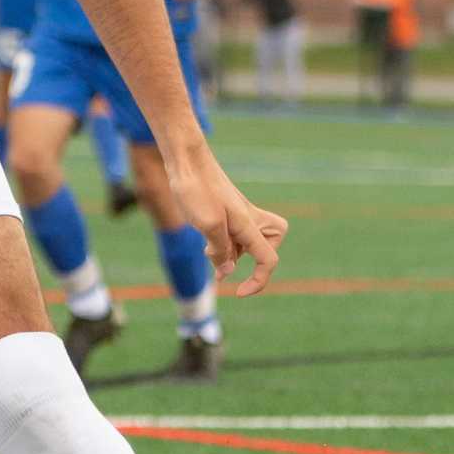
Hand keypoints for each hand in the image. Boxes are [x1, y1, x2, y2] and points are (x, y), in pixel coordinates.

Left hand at [163, 142, 286, 295]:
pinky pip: (232, 234)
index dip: (259, 281)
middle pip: (268, 247)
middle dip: (252, 261)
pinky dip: (221, 243)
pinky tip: (204, 241)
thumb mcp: (207, 224)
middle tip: (225, 260)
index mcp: (249, 225)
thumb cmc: (196, 189)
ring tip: (206, 249)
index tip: (239, 292)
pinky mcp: (224, 210)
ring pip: (245, 243)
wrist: (185, 160)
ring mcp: (237, 214)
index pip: (269, 259)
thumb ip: (221, 251)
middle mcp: (248, 220)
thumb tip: (227, 272)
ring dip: (229, 253)